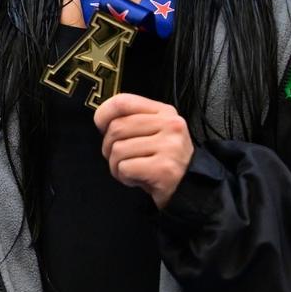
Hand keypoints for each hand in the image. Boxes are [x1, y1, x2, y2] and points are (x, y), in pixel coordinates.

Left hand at [94, 93, 193, 207]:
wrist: (190, 190)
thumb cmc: (163, 161)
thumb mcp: (153, 133)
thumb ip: (132, 121)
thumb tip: (102, 119)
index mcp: (164, 112)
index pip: (124, 101)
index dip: (104, 113)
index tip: (101, 127)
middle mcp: (170, 125)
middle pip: (117, 128)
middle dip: (109, 147)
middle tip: (119, 159)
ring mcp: (170, 146)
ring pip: (118, 149)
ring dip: (116, 166)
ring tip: (131, 171)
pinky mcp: (165, 169)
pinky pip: (125, 168)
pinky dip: (124, 177)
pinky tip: (137, 179)